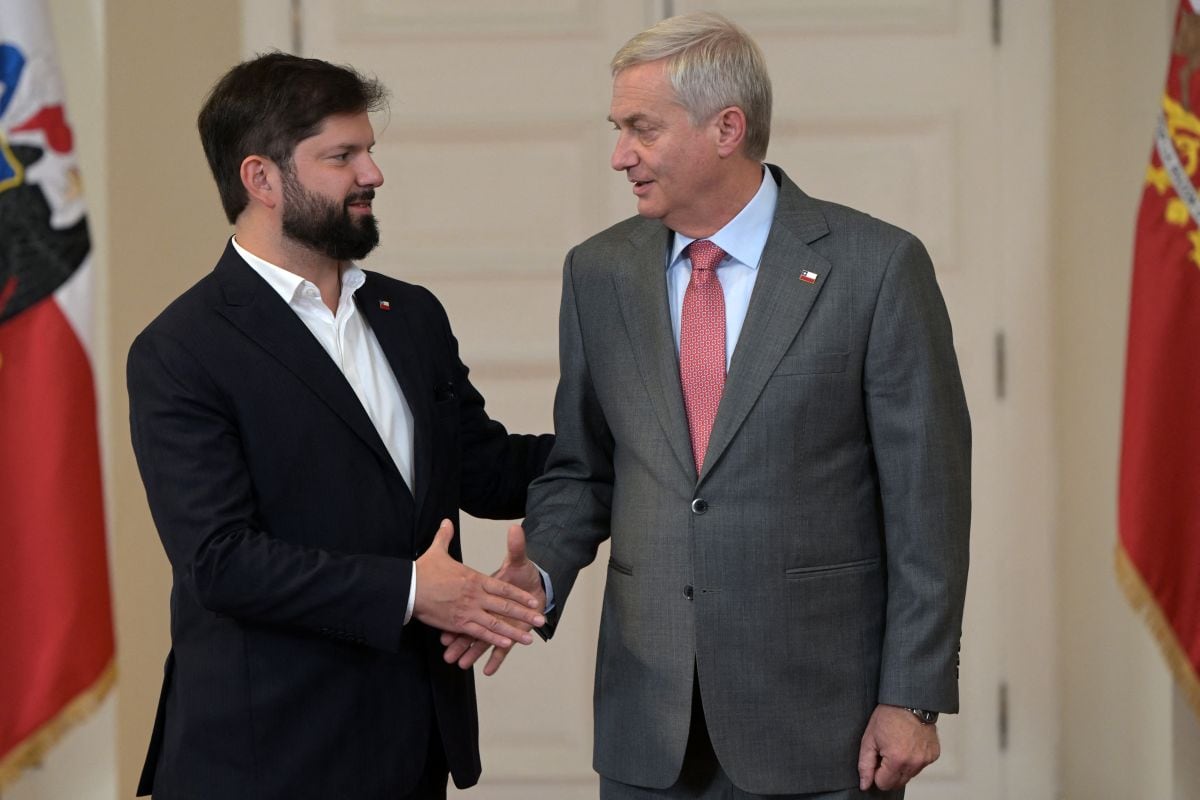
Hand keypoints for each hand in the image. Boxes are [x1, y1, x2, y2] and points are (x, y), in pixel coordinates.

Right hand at [414, 519, 543, 648]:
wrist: (408, 587)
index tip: (533, 599)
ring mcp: (468, 611)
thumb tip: (446, 521)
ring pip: (496, 623)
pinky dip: (493, 640)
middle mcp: (476, 595)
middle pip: (505, 606)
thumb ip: (445, 537)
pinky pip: (479, 633)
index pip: (503, 587)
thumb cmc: (423, 570)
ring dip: (513, 632)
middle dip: (524, 614)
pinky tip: (505, 645)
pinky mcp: (458, 623)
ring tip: (528, 639)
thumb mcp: (437, 550)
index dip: (519, 594)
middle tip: (541, 619)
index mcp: (475, 579)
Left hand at [857, 704, 939, 790]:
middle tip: (886, 751)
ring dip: (901, 767)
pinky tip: (909, 744)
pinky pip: (920, 766)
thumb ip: (865, 765)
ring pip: (909, 775)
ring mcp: (926, 759)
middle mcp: (914, 762)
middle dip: (888, 772)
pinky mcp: (934, 755)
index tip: (877, 759)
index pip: (884, 784)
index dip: (876, 773)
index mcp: (897, 759)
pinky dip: (913, 760)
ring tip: (897, 746)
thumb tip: (865, 784)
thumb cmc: (888, 716)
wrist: (909, 700)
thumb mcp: (869, 738)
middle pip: (898, 783)